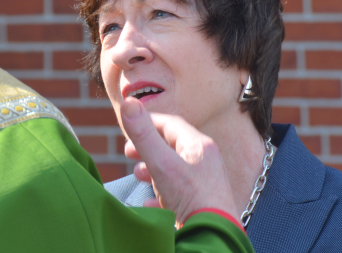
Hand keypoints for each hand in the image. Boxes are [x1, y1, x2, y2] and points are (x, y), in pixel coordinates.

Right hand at [120, 97, 238, 225]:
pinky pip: (178, 195)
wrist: (213, 239)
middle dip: (148, 147)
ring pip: (174, 170)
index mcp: (200, 147)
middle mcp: (205, 163)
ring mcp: (204, 186)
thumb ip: (144, 135)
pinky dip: (160, 194)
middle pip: (172, 147)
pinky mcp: (200, 207)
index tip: (128, 125)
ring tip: (137, 175)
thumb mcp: (163, 164)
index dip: (147, 122)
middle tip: (127, 151)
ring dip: (153, 170)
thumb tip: (128, 103)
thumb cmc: (192, 199)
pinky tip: (150, 203)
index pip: (171, 124)